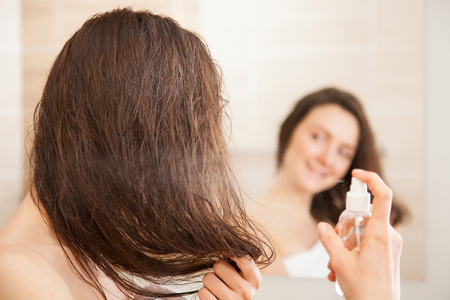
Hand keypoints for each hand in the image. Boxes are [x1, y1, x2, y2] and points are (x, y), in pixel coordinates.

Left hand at [199, 256, 261, 299]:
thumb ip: (239, 261)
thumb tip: (223, 242)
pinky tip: (213, 296)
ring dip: (209, 282)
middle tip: (222, 277)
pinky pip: (203, 292)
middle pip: (219, 265)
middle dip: (216, 269)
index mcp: (255, 280)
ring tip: (217, 287)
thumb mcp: (245, 276)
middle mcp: (246, 291)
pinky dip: (205, 293)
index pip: (241, 256)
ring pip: (208, 278)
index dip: (228, 250)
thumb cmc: (237, 289)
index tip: (223, 250)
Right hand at [318, 169, 401, 299]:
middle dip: (344, 229)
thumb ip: (329, 240)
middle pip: (363, 216)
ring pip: (361, 232)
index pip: (382, 196)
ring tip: (334, 265)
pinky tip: (339, 269)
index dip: (371, 180)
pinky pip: (366, 243)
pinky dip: (351, 252)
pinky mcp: (386, 254)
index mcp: (379, 234)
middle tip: (335, 245)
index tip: (356, 175)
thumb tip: (322, 226)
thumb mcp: (340, 262)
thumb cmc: (366, 291)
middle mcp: (387, 236)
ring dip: (344, 245)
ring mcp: (388, 246)